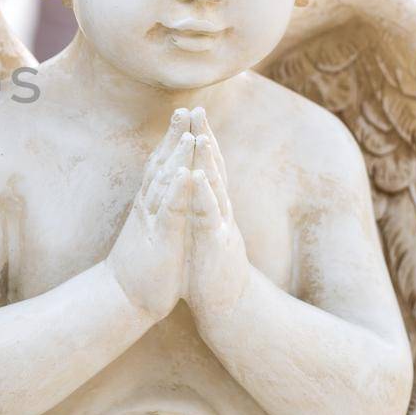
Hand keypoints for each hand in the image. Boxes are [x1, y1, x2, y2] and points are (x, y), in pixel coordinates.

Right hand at [108, 109, 193, 319]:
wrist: (121, 298)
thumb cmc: (139, 268)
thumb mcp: (150, 232)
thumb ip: (156, 212)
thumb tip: (160, 196)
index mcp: (149, 206)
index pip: (160, 166)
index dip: (171, 141)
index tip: (183, 117)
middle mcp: (148, 207)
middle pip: (162, 165)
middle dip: (175, 136)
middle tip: (185, 109)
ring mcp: (153, 221)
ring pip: (166, 182)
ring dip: (178, 156)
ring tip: (189, 132)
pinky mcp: (161, 239)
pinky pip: (171, 210)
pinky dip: (179, 189)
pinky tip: (186, 171)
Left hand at [184, 109, 251, 316]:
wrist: (226, 306)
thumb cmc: (208, 268)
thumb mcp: (199, 231)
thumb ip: (196, 207)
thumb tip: (190, 184)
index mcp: (210, 206)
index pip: (205, 166)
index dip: (198, 139)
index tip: (189, 112)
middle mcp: (219, 211)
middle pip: (213, 167)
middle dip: (205, 137)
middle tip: (197, 108)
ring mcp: (220, 226)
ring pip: (215, 187)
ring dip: (208, 161)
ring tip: (201, 135)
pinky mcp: (218, 245)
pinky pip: (210, 217)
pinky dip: (205, 196)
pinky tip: (198, 178)